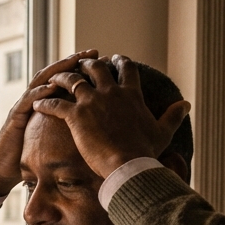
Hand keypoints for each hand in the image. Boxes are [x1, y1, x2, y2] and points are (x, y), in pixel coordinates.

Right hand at [0, 49, 99, 196]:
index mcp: (47, 105)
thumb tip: (100, 133)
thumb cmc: (31, 158)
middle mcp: (35, 100)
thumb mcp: (57, 142)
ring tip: (74, 60)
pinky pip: (28, 100)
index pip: (67, 80)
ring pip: (41, 81)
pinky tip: (52, 86)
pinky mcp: (15, 117)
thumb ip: (72, 132)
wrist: (4, 171)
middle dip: (74, 61)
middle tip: (94, 52)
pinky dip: (40, 91)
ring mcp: (23, 106)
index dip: (84, 69)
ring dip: (58, 70)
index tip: (104, 61)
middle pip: (56, 74)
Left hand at [32, 55, 190, 178]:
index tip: (113, 58)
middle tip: (81, 64)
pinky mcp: (75, 115)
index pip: (126, 69)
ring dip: (61, 77)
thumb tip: (187, 104)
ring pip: (71, 80)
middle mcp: (110, 92)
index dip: (119, 61)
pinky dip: (45, 102)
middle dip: (87, 64)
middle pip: (95, 68)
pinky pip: (56, 103)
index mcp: (130, 94)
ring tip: (53, 78)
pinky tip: (38, 104)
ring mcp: (91, 102)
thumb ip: (174, 115)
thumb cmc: (145, 151)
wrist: (128, 165)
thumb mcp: (163, 131)